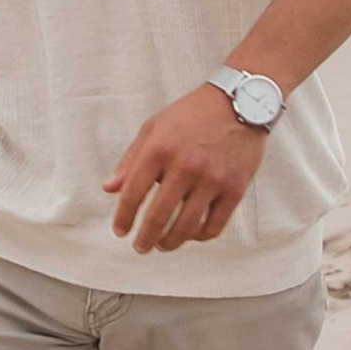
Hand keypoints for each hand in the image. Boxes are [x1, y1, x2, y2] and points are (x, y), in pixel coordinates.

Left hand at [104, 86, 268, 254]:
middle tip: (140, 247)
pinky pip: (214, 226)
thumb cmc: (192, 115)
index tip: (120, 231)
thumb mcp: (154, 128)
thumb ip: (131, 160)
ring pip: (186, 227)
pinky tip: (191, 234)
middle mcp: (184, 166)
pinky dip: (199, 236)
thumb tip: (109, 189)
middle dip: (145, 239)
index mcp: (159, 149)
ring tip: (163, 245)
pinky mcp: (235, 189)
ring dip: (170, 243)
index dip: (123, 218)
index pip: (132, 194)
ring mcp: (212, 180)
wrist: (241, 102)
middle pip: (158, 217)